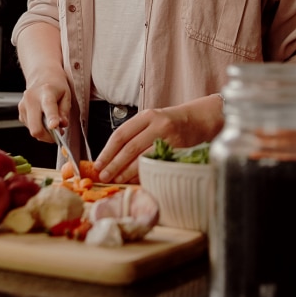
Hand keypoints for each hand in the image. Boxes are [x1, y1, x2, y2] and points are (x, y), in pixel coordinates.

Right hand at [17, 66, 71, 143]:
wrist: (42, 76)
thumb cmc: (56, 85)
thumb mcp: (66, 95)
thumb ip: (64, 111)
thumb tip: (61, 125)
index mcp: (46, 92)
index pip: (48, 107)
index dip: (51, 118)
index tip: (54, 126)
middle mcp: (31, 99)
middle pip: (36, 127)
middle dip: (48, 136)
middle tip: (58, 134)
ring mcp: (23, 106)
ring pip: (33, 130)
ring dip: (44, 132)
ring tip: (52, 122)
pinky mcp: (20, 112)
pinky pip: (30, 127)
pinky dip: (39, 127)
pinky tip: (43, 118)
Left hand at [92, 95, 223, 183]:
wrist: (197, 121)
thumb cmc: (168, 124)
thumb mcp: (150, 121)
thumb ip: (133, 135)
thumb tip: (109, 158)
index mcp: (147, 116)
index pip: (121, 134)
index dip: (107, 151)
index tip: (98, 164)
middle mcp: (158, 125)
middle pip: (130, 148)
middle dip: (114, 165)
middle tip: (103, 176)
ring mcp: (170, 139)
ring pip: (143, 159)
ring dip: (127, 172)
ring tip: (116, 180)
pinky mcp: (178, 152)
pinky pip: (157, 166)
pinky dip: (144, 175)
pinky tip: (135, 181)